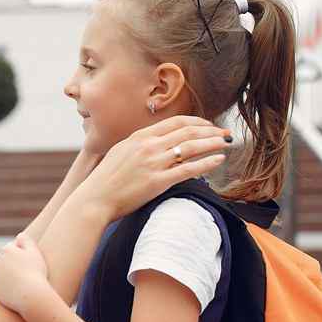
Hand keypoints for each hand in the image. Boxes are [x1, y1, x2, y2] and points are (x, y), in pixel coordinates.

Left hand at [0, 233, 51, 313]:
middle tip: (26, 273)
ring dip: (8, 273)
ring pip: (1, 271)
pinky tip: (17, 288)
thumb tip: (19, 236)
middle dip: (12, 263)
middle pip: (5, 259)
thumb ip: (26, 241)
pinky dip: (6, 284)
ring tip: (21, 280)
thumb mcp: (35, 252)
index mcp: (6, 250)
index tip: (30, 264)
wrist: (30, 296)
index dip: (23, 256)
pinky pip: (0, 284)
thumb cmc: (36, 273)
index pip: (13, 249)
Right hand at [76, 116, 230, 221]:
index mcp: (139, 137)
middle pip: (187, 131)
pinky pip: (189, 169)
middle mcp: (148, 146)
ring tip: (227, 142)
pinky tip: (219, 159)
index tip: (208, 125)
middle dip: (210, 129)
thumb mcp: (120, 152)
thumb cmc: (105, 180)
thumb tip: (156, 141)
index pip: (175, 122)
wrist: (94, 199)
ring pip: (191, 147)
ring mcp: (154, 163)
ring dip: (213, 142)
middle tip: (224, 132)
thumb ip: (139, 144)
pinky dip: (207, 162)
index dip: (196, 121)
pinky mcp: (158, 182)